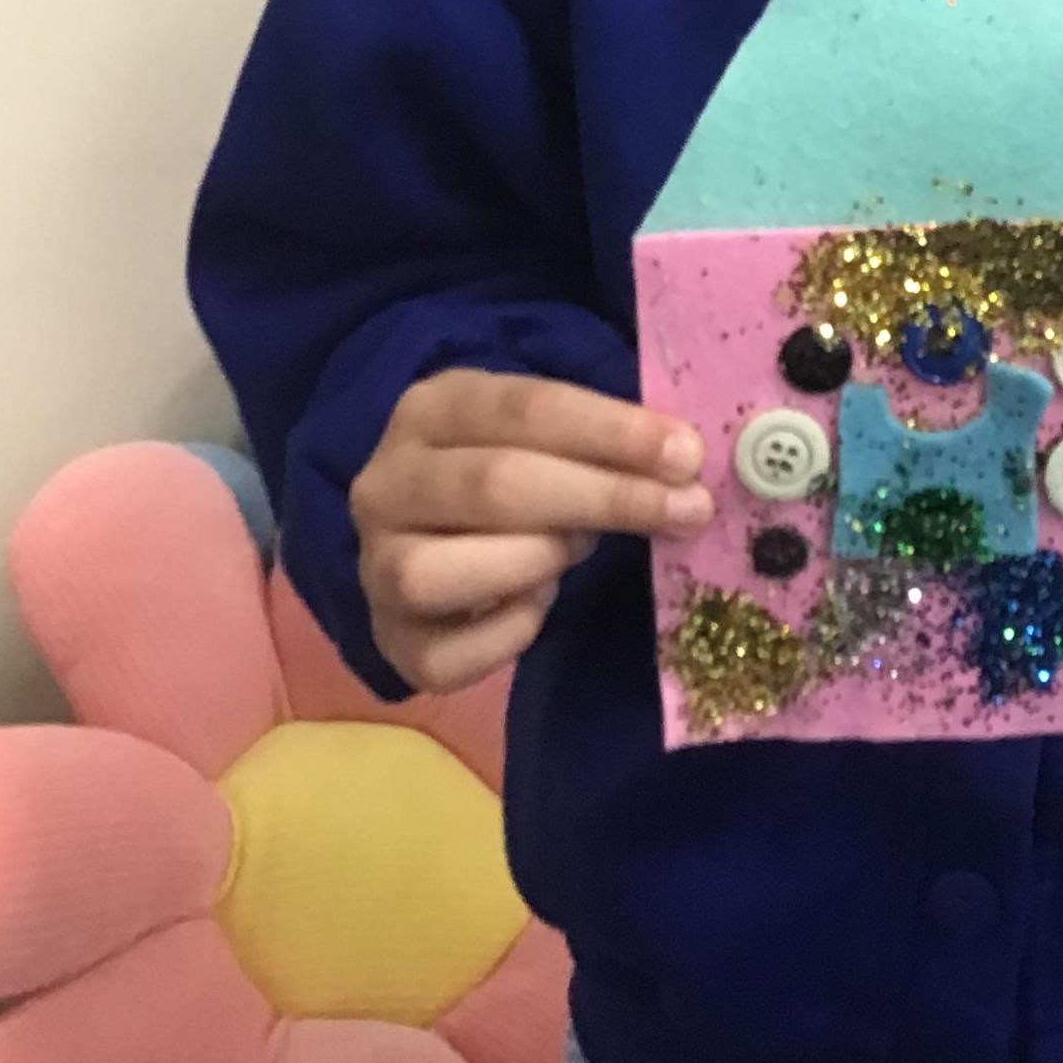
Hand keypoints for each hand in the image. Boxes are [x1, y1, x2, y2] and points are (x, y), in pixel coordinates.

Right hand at [350, 368, 710, 693]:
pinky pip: (448, 654)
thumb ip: (600, 443)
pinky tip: (538, 603)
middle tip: (686, 510)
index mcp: (431, 408)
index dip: (611, 431)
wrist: (427, 530)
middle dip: (605, 497)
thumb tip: (684, 468)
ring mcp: (375, 566)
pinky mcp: (390, 641)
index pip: (524, 408)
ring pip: (441, 571)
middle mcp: (386, 483)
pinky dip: (510, 633)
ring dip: (536, 560)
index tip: (686, 455)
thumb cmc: (505, 468)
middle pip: (495, 485)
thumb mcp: (541, 431)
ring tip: (578, 551)